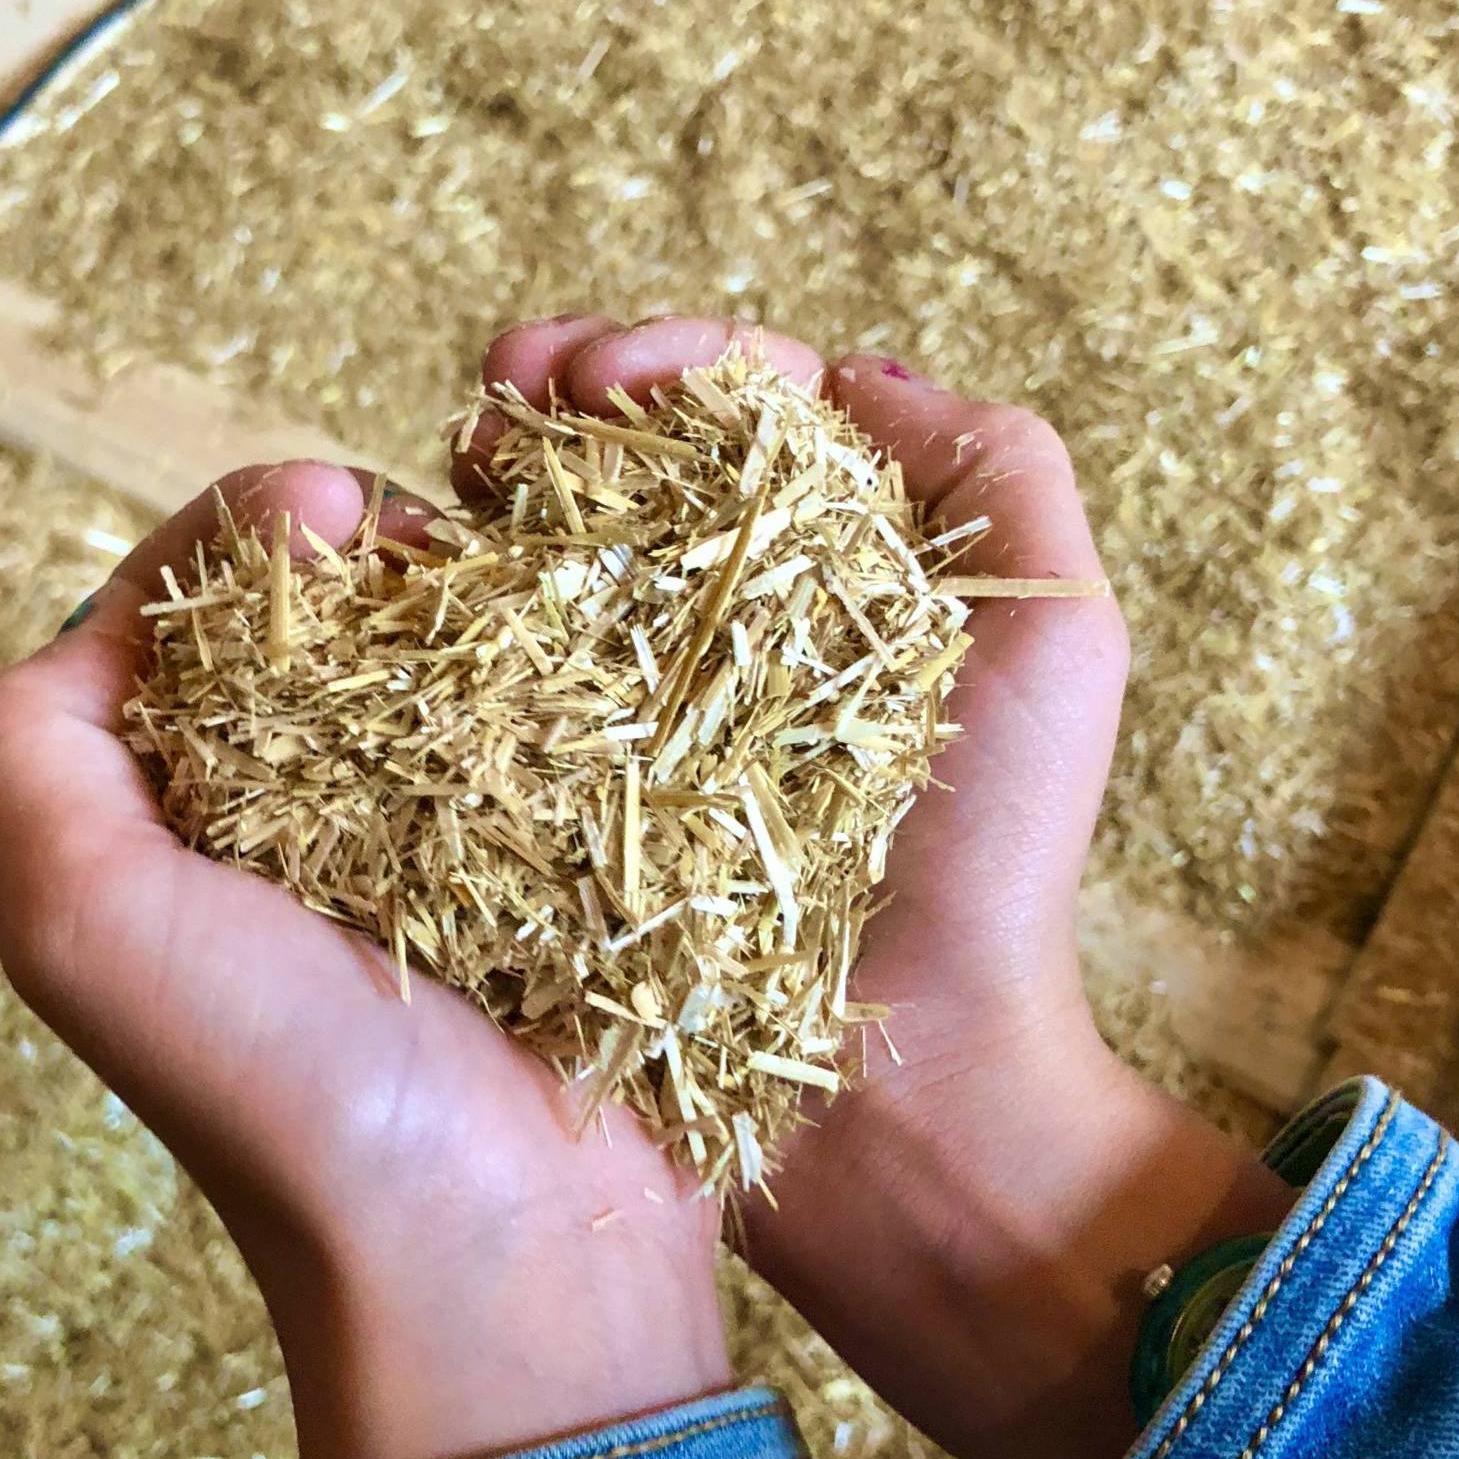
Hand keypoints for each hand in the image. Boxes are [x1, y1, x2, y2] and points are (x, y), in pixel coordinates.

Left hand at [0, 460, 728, 1458]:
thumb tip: (118, 608)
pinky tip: (616, 642)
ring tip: (538, 582)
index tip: (333, 505)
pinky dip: (592, 668)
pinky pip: (575, 729)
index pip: (191, 611)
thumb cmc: (278, 1098)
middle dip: (381, 554)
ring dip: (497, 597)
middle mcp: (309, 823)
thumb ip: (28, 748)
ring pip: (465, 656)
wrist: (505, 1257)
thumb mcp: (75, 921)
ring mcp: (453, 844)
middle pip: (332, 616)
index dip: (244, 530)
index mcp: (179, 821)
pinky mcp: (574, 870)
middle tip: (442, 549)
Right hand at [466, 313, 1290, 1458]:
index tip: (599, 376)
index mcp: (828, 574)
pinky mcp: (561, 817)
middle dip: (553, 407)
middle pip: (620, 474)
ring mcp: (629, 725)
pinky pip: (488, 697)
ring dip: (483, 500)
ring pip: (540, 566)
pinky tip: (403, 596)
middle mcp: (719, 633)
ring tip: (444, 481)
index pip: (740, 422)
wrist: (908, 1093)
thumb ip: (999, 472)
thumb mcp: (1055, 638)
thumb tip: (855, 372)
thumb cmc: (993, 865)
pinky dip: (441, 632)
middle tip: (500, 396)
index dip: (667, 365)